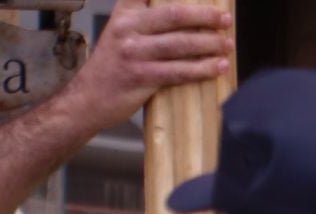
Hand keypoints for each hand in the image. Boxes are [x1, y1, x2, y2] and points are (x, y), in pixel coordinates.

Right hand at [64, 1, 233, 130]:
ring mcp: (134, 52)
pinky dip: (203, 69)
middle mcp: (127, 28)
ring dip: (209, 44)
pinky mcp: (142, 77)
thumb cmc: (114, 66)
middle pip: (174, 15)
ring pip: (181, 44)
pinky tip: (218, 67)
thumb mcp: (123, 34)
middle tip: (225, 19)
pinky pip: (180, 71)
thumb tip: (190, 22)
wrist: (89, 98)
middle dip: (205, 16)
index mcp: (125, 13)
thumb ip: (147, 23)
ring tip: (227, 45)